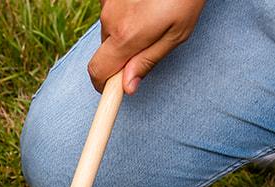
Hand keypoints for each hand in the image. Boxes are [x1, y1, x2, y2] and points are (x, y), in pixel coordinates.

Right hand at [89, 0, 205, 91]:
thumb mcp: (177, 34)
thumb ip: (149, 60)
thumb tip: (128, 86)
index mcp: (127, 36)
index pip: (98, 72)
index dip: (104, 85)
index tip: (114, 90)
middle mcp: (110, 19)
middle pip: (105, 51)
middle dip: (122, 54)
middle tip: (150, 43)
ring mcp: (107, 2)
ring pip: (108, 30)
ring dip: (125, 31)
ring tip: (152, 15)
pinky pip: (111, 10)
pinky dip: (124, 13)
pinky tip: (143, 3)